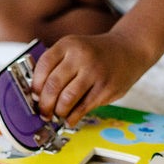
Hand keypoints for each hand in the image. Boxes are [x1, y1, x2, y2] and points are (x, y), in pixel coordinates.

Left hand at [31, 33, 151, 126]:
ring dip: (58, 111)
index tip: (34, 95)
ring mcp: (94, 72)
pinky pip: (84, 107)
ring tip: (57, 114)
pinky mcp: (106, 88)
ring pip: (67, 99)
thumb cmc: (97, 52)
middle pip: (53, 85)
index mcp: (68, 44)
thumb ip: (58, 64)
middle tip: (43, 111)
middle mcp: (81, 56)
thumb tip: (38, 93)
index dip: (36, 85)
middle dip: (44, 103)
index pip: (43, 66)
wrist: (128, 49)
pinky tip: (70, 118)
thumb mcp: (75, 47)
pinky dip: (73, 116)